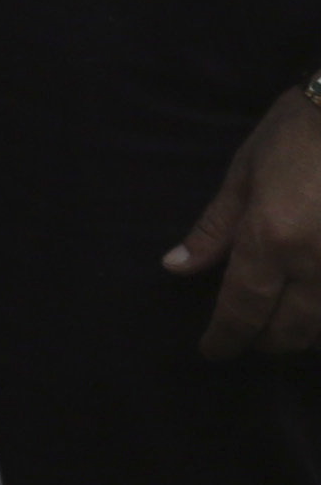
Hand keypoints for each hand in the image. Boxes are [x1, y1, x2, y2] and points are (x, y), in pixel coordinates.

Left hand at [165, 88, 320, 356]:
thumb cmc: (297, 132)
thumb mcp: (244, 174)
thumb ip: (215, 229)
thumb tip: (177, 267)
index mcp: (273, 240)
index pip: (242, 309)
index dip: (225, 338)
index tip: (212, 352)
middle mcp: (317, 264)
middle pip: (290, 330)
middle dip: (264, 343)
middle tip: (247, 339)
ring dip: (302, 335)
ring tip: (282, 328)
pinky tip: (316, 310)